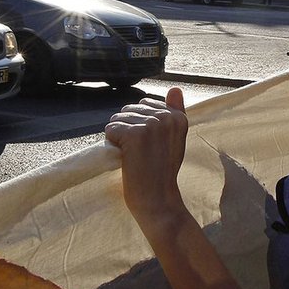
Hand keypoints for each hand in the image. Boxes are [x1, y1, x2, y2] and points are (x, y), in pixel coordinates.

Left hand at [105, 87, 188, 219]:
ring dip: (119, 138)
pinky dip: (112, 144)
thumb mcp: (174, 139)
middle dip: (128, 129)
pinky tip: (126, 158)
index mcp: (178, 117)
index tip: (151, 147)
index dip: (140, 125)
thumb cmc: (162, 172)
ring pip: (118, 119)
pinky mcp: (135, 134)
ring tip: (134, 156)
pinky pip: (110, 129)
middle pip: (129, 110)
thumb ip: (174, 113)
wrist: (158, 200)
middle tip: (141, 153)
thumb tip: (175, 88)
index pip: (145, 104)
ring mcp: (151, 124)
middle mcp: (167, 117)